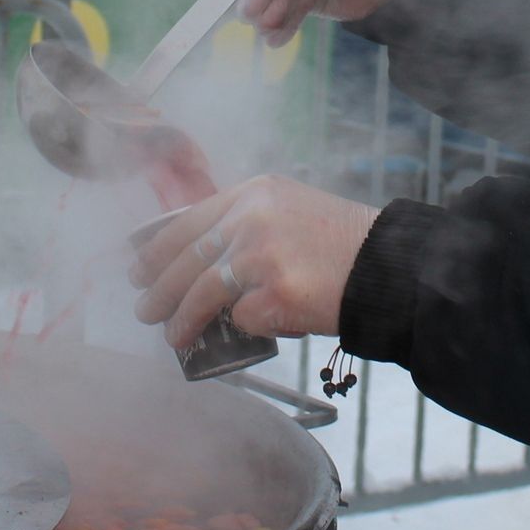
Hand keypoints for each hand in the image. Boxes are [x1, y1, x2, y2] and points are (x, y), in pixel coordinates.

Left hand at [129, 175, 380, 349]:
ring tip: (172, 336)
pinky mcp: (275, 294)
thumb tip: (198, 261)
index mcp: (255, 194)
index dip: (156, 248)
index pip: (188, 220)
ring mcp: (262, 256)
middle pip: (187, 258)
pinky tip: (251, 332)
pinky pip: (242, 318)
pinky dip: (244, 329)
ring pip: (202, 292)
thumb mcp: (291, 210)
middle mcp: (253, 219)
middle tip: (144, 308)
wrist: (390, 266)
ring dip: (181, 319)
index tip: (139, 267)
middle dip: (159, 288)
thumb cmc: (344, 244)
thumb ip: (247, 224)